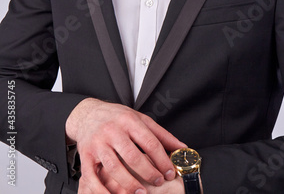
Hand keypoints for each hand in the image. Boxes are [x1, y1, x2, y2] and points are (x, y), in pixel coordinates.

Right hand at [66, 98, 185, 192]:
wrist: (88, 114)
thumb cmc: (117, 118)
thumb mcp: (140, 119)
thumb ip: (161, 134)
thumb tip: (182, 148)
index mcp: (129, 120)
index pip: (149, 142)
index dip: (162, 160)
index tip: (169, 173)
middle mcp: (112, 130)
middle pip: (132, 156)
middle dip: (148, 173)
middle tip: (158, 182)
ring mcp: (97, 143)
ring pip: (114, 168)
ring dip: (129, 184)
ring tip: (141, 193)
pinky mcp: (85, 155)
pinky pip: (92, 177)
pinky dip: (102, 191)